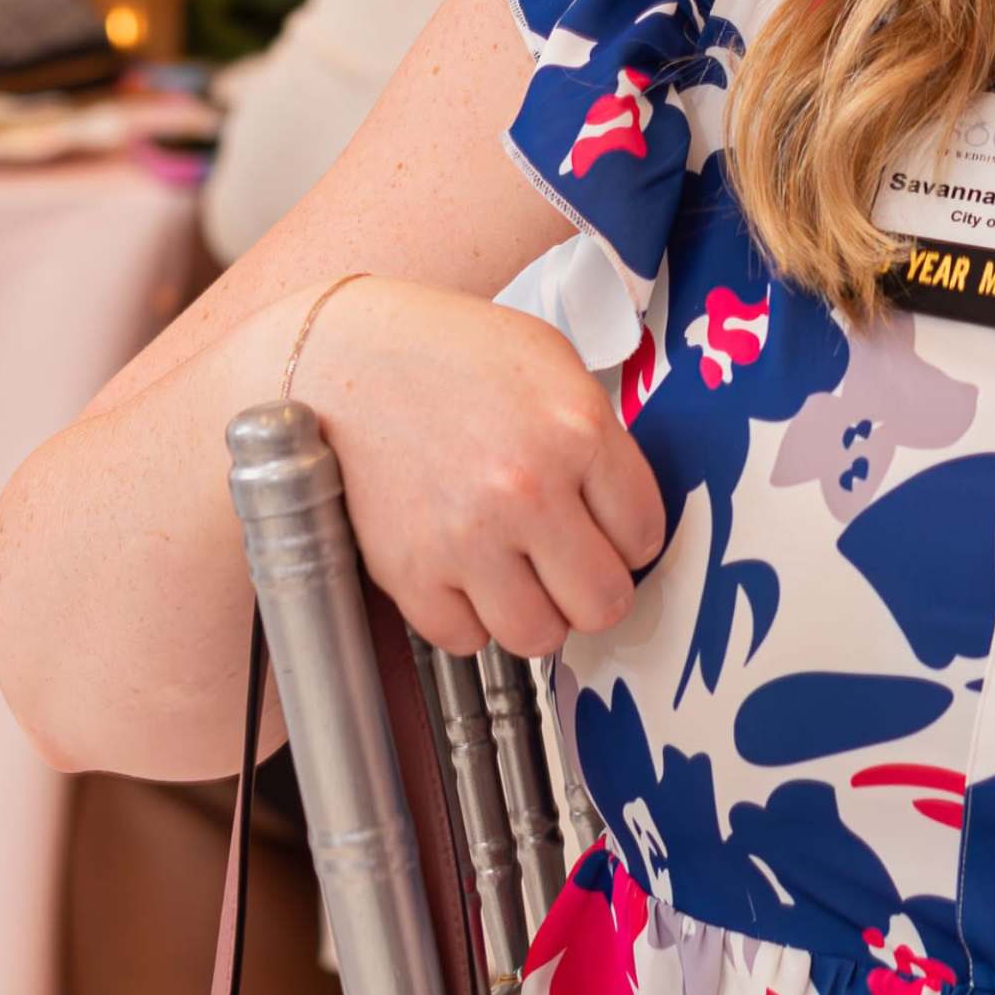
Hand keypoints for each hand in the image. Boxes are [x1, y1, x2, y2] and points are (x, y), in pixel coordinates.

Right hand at [291, 278, 664, 657]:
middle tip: (571, 566)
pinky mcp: (409, 572)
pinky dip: (468, 617)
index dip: (629, 536)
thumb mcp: (551, 364)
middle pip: (603, 603)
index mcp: (575, 430)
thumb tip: (627, 515)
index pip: (645, 535)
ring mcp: (465, 537)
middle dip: (594, 589)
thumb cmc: (450, 355)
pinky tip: (463, 572)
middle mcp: (526, 490)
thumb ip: (599, 438)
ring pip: (539, 636)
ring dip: (534, 612)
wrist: (349, 357)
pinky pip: (466, 639)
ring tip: (517, 572)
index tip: (607, 529)